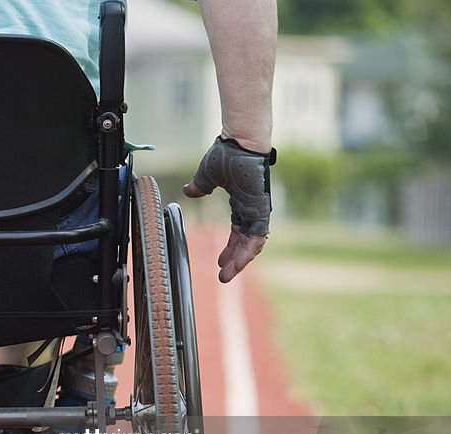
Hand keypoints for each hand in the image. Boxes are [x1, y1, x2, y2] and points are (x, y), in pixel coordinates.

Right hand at [183, 136, 275, 282]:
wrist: (240, 140)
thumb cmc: (227, 152)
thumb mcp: (208, 175)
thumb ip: (200, 186)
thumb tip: (190, 191)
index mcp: (241, 203)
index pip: (238, 232)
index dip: (230, 248)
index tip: (219, 261)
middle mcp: (252, 209)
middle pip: (245, 242)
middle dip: (234, 260)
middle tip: (223, 276)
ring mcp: (258, 209)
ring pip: (253, 243)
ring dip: (241, 260)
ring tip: (228, 274)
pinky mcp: (261, 208)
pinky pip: (258, 235)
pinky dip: (250, 250)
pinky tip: (240, 262)